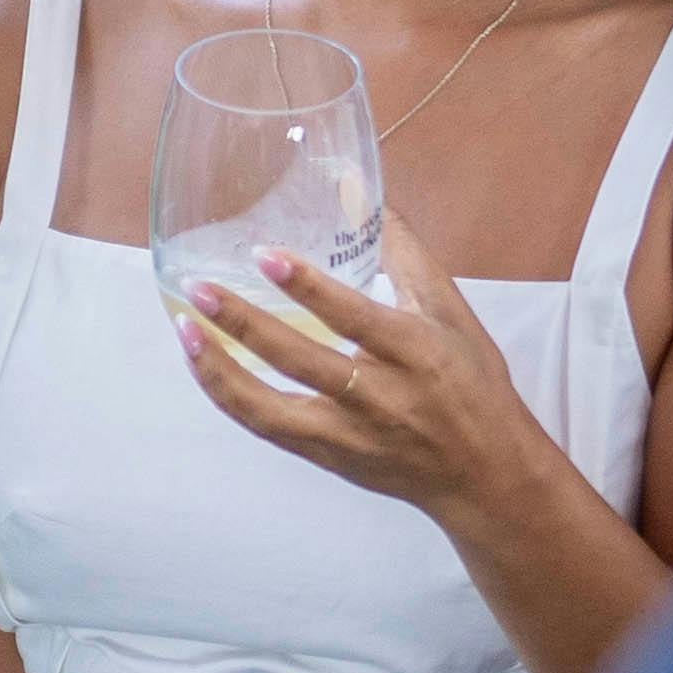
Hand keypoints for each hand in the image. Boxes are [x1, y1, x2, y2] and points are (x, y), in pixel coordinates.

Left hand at [172, 205, 546, 521]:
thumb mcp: (454, 315)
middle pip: (302, 360)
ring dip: (221, 368)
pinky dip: (230, 395)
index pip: (354, 317)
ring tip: (186, 329)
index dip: (308, 287)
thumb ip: (408, 256)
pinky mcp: (329, 457)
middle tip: (201, 288)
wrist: (486, 477)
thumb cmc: (473, 385)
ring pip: (271, 407)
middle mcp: (381, 397)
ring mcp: (350, 434)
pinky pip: (267, 428)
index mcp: (416, 352)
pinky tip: (204, 362)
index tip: (265, 255)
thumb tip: (364, 196)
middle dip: (245, 324)